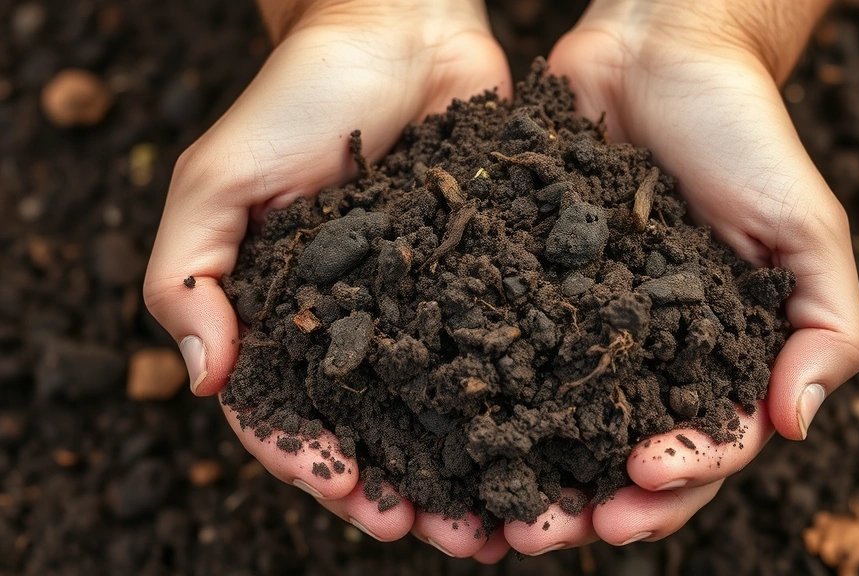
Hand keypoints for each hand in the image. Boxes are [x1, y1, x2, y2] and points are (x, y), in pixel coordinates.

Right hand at [144, 0, 514, 560]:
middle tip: (448, 535)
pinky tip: (552, 443)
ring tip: (504, 520)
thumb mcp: (217, 179)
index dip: (319, 464)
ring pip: (451, 411)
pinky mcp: (492, 277)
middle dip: (410, 490)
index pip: (295, 415)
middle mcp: (363, 326)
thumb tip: (204, 380)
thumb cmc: (299, 98)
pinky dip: (526, 405)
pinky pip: (510, 353)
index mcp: (289, 318)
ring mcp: (430, 306)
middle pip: (382, 433)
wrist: (399, 30)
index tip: (358, 495)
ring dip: (473, 471)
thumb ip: (186, 276)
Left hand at [493, 0, 858, 552]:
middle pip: (616, 458)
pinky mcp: (523, 292)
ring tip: (485, 514)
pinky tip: (444, 437)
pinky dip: (475, 404)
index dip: (675, 480)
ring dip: (520, 478)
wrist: (659, 55)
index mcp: (715, 359)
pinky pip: (499, 356)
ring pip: (549, 427)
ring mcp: (580, 330)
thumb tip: (796, 427)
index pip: (700, 447)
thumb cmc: (743, 138)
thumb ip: (824, 327)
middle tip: (539, 533)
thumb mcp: (805, 230)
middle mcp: (644, 358)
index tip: (639, 478)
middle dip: (586, 505)